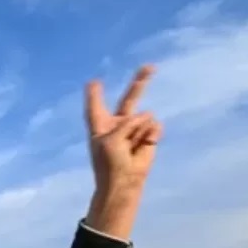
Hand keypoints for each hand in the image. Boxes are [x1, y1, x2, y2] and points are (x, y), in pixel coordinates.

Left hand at [84, 65, 162, 237]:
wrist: (124, 181)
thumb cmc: (109, 163)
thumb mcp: (110, 139)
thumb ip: (127, 123)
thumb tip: (149, 116)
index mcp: (100, 126)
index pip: (96, 107)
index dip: (95, 95)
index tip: (93, 82)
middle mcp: (118, 125)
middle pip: (128, 100)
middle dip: (139, 83)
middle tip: (150, 66)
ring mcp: (135, 130)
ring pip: (143, 117)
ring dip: (138, 131)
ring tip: (131, 148)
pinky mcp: (149, 137)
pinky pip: (154, 127)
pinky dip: (150, 135)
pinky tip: (143, 147)